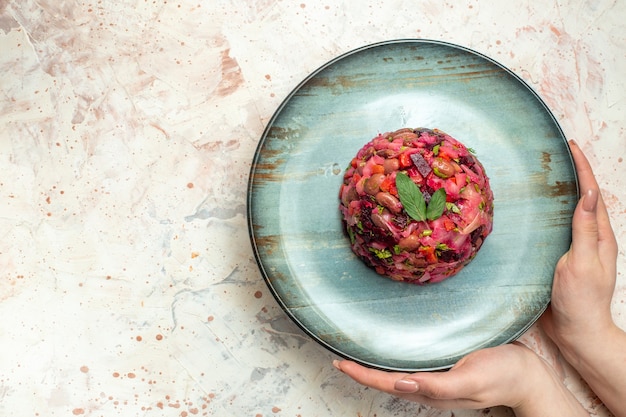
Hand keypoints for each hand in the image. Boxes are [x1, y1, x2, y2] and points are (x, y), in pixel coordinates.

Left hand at [335, 343, 535, 409]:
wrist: (528, 374)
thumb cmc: (503, 375)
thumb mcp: (472, 380)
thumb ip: (438, 386)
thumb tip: (402, 384)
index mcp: (431, 392)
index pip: (387, 384)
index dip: (362, 375)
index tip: (340, 363)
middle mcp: (430, 388)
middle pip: (387, 381)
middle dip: (362, 372)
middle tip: (340, 358)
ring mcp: (437, 380)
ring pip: (398, 375)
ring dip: (376, 367)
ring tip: (357, 354)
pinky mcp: (445, 369)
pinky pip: (414, 366)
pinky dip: (396, 359)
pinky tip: (392, 350)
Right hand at [541, 140, 617, 350]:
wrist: (577, 333)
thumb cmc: (581, 301)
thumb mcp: (582, 263)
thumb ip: (584, 230)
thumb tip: (587, 194)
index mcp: (599, 236)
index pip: (591, 193)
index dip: (582, 168)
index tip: (571, 146)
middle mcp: (589, 238)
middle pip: (582, 197)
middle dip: (573, 172)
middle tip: (557, 152)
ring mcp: (575, 248)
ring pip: (568, 212)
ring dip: (560, 190)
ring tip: (545, 172)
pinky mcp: (560, 257)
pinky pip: (555, 228)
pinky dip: (548, 213)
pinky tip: (535, 210)